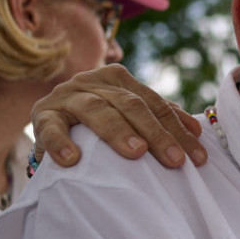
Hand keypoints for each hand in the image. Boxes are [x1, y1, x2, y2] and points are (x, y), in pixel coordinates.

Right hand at [31, 64, 206, 168]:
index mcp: (118, 79)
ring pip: (97, 109)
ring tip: (137, 153)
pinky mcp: (42, 116)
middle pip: (131, 106)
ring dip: (118, 131)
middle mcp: (92, 82)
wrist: (48, 124)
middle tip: (175, 159)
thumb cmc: (95, 123)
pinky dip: (61, 143)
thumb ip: (158, 117)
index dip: (178, 130)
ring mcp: (66, 97)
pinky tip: (73, 160)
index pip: (154, 104)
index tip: (197, 157)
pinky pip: (51, 129)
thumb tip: (197, 131)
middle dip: (157, 133)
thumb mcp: (126, 114)